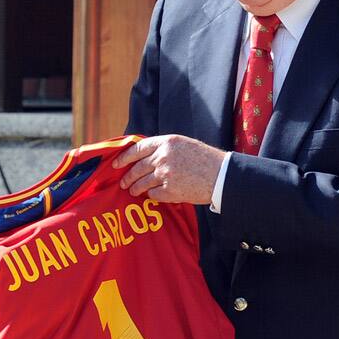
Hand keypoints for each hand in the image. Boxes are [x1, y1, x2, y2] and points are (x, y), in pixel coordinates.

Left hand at [112, 135, 226, 203]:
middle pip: (137, 168)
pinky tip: (153, 196)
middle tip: (123, 183)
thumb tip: (146, 157)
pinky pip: (153, 195)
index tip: (116, 164)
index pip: (137, 149)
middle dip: (128, 176)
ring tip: (133, 191)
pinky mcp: (170, 191)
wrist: (222, 175)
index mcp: (167, 142)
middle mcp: (163, 157)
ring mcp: (165, 174)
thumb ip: (165, 148)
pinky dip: (152, 196)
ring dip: (136, 188)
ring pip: (142, 183)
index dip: (124, 157)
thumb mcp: (184, 145)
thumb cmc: (206, 160)